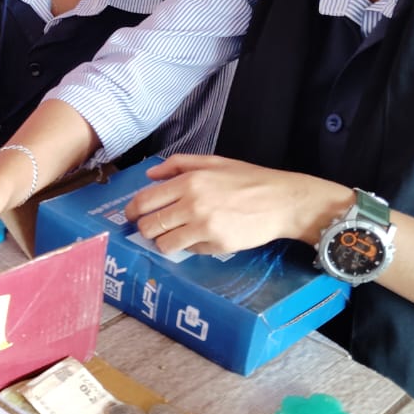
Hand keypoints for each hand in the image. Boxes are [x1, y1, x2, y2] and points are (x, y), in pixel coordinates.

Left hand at [123, 155, 352, 255]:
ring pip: (164, 243)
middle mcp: (192, 203)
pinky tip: (200, 237)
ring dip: (164, 242)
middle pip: (149, 225)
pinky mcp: (216, 244)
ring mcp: (203, 226)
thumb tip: (150, 174)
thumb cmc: (248, 180)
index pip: (144, 201)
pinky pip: (188, 251)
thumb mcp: (213, 162)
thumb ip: (178, 164)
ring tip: (174, 236)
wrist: (281, 201)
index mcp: (188, 181)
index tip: (131, 216)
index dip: (132, 211)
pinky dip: (189, 247)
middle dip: (146, 229)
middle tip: (152, 229)